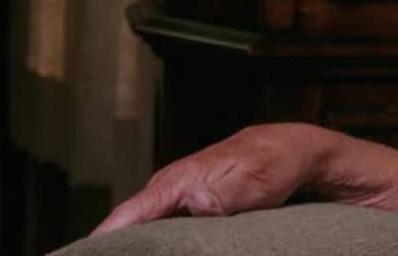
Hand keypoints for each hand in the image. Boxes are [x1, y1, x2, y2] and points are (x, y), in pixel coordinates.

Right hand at [92, 123, 335, 233]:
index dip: (102, 239)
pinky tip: (149, 252)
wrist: (296, 151)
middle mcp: (171, 190)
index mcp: (179, 180)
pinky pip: (164, 229)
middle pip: (128, 227)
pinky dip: (156, 242)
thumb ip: (222, 193)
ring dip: (133, 246)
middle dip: (111, 248)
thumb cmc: (276, 161)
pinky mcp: (190, 209)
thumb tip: (191, 204)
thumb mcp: (255, 178)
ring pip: (146, 230)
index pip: (129, 215)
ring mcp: (178, 200)